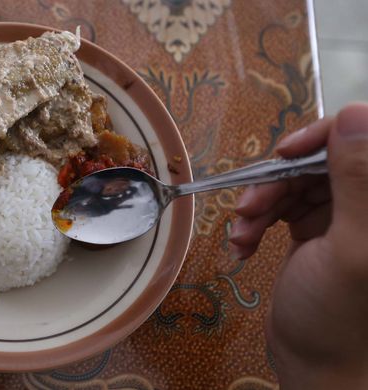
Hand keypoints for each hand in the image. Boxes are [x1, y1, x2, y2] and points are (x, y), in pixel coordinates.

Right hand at [230, 103, 367, 388]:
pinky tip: (243, 245)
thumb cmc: (340, 316)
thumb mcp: (350, 247)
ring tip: (241, 233)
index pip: (362, 141)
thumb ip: (357, 181)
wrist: (319, 367)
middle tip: (248, 205)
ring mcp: (342, 217)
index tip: (284, 152)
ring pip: (295, 183)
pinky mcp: (315, 233)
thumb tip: (354, 112)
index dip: (323, 138)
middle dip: (278, 180)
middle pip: (320, 161)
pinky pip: (281, 208)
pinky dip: (258, 222)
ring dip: (260, 203)